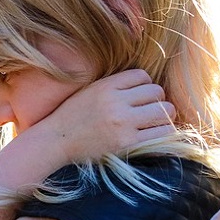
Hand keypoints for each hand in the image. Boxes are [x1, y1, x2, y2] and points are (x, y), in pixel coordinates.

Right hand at [44, 68, 175, 161]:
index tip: (139, 96)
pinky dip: (161, 132)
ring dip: (163, 115)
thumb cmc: (72, 116)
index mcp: (105, 86)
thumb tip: (145, 83)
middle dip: (157, 99)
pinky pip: (161, 133)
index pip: (142, 76)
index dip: (145, 85)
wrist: (55, 141)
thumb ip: (115, 85)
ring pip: (164, 111)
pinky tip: (153, 133)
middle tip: (149, 109)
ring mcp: (123, 123)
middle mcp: (115, 102)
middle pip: (156, 92)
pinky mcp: (127, 143)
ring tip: (154, 121)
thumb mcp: (89, 90)